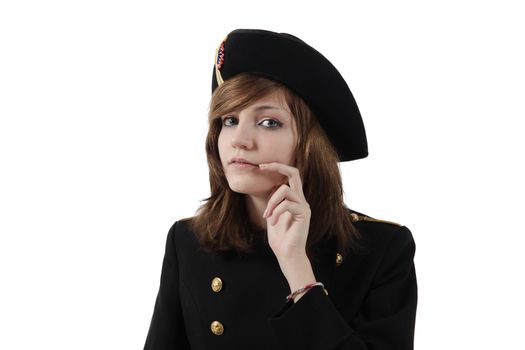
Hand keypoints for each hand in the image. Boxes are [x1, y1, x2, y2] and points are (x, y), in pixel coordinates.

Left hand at [259, 162, 315, 293]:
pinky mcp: (304, 214)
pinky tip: (272, 222)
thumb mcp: (272, 214)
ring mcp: (304, 206)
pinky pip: (286, 205)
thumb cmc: (279, 238)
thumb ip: (273, 201)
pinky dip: (275, 212)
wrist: (287, 254)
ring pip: (285, 190)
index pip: (291, 176)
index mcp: (294, 199)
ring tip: (267, 216)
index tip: (262, 166)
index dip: (278, 168)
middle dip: (277, 166)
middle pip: (294, 173)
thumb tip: (269, 186)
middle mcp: (301, 200)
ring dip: (271, 203)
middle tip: (262, 166)